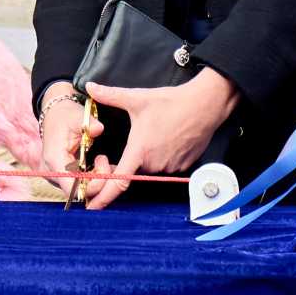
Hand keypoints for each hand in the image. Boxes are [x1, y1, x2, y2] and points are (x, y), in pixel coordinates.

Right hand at [33, 82, 100, 189]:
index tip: (105, 164)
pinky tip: (100, 167)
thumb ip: (88, 123)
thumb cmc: (65, 116)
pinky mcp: (61, 177)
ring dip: (96, 180)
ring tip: (105, 163)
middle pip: (79, 192)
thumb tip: (99, 128)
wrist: (54, 116)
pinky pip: (79, 186)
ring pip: (80, 190)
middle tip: (107, 162)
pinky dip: (92, 179)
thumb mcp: (77, 116)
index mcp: (54, 160)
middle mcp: (52, 173)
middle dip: (98, 181)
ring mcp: (56, 177)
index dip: (93, 184)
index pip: (73, 188)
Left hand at [76, 65, 239, 207]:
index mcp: (139, 150)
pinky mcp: (183, 166)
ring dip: (148, 156)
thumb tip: (91, 88)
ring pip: (150, 167)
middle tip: (138, 139)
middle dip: (130, 159)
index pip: (118, 181)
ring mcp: (170, 166)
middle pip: (134, 169)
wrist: (204, 105)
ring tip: (155, 133)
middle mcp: (154, 163)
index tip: (92, 206)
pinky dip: (162, 156)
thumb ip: (110, 95)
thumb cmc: (172, 102)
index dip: (103, 196)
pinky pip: (166, 165)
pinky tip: (166, 139)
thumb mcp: (137, 98)